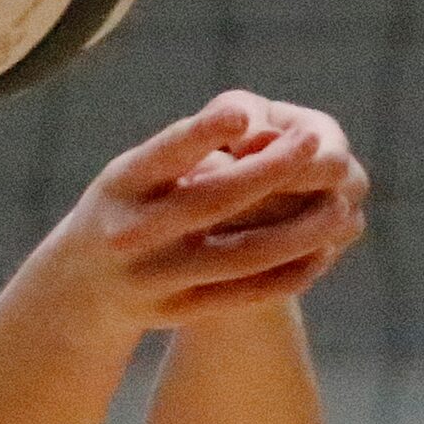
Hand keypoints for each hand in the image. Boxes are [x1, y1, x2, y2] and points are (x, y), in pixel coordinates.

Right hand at [76, 90, 368, 326]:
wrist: (82, 289)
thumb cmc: (127, 206)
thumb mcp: (137, 170)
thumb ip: (188, 146)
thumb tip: (256, 123)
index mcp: (121, 185)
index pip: (166, 154)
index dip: (205, 134)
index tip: (249, 112)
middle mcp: (130, 233)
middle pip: (211, 201)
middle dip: (270, 171)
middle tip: (317, 143)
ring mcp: (153, 278)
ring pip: (239, 255)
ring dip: (299, 232)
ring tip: (341, 209)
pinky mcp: (176, 311)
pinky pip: (242, 294)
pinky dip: (286, 273)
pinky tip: (320, 253)